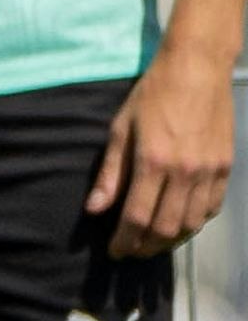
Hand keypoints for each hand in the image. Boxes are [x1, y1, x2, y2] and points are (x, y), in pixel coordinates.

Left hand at [94, 47, 235, 256]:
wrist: (197, 69)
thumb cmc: (152, 95)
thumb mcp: (120, 129)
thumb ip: (111, 174)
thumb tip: (95, 210)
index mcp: (154, 162)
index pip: (136, 217)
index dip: (125, 240)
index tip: (115, 251)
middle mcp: (185, 172)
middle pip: (166, 227)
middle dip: (146, 246)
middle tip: (132, 251)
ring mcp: (210, 171)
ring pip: (192, 223)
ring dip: (171, 240)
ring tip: (153, 243)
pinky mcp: (226, 167)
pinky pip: (212, 208)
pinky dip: (195, 223)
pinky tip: (180, 224)